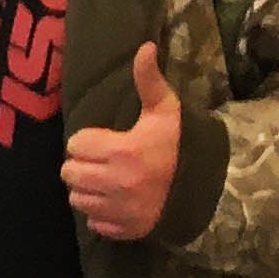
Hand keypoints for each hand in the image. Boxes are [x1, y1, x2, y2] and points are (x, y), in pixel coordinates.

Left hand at [64, 43, 185, 240]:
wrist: (210, 190)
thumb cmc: (182, 146)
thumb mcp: (167, 112)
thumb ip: (149, 81)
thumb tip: (144, 46)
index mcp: (123, 152)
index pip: (75, 144)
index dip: (87, 141)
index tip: (104, 140)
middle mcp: (116, 184)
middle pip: (69, 173)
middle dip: (82, 165)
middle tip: (101, 161)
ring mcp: (118, 210)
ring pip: (76, 199)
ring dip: (87, 189)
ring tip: (106, 180)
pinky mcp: (123, 230)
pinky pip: (93, 222)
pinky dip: (100, 213)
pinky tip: (116, 201)